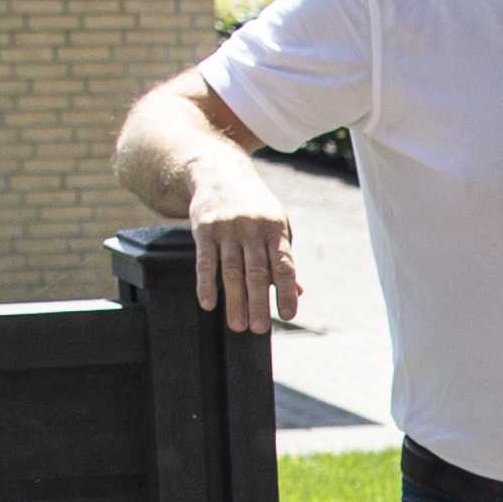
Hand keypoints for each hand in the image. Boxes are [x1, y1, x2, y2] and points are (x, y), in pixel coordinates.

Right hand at [189, 159, 302, 334]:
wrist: (218, 172)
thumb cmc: (254, 207)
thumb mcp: (275, 226)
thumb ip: (282, 258)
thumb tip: (298, 292)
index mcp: (276, 229)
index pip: (284, 265)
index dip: (286, 291)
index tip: (288, 315)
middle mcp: (253, 228)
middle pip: (256, 272)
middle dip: (258, 302)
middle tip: (259, 329)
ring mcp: (227, 228)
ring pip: (231, 270)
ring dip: (234, 300)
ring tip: (237, 325)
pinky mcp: (204, 229)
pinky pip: (205, 261)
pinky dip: (206, 284)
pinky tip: (208, 304)